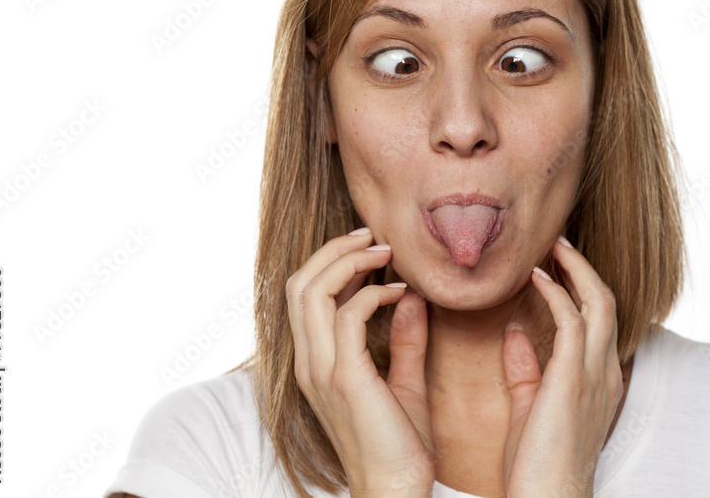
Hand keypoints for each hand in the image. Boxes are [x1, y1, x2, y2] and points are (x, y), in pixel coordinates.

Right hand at [285, 229, 434, 496]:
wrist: (396, 491)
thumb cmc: (401, 445)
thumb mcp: (404, 382)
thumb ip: (405, 340)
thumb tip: (410, 298)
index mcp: (316, 363)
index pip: (304, 295)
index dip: (332, 261)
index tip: (372, 247)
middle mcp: (309, 364)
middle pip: (299, 284)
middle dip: (334, 250)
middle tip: (373, 236)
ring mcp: (322, 371)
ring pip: (312, 292)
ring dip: (349, 262)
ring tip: (385, 252)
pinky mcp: (344, 380)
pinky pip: (346, 317)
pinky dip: (373, 294)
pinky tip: (402, 293)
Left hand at [501, 236, 623, 497]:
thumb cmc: (537, 465)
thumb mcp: (531, 409)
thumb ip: (527, 370)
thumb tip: (515, 335)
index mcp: (597, 379)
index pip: (599, 318)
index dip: (582, 286)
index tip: (555, 263)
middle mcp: (604, 371)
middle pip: (606, 301)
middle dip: (583, 267)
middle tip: (558, 241)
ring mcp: (594, 374)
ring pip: (598, 302)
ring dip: (575, 269)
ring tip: (552, 246)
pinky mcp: (573, 379)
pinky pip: (573, 321)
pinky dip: (558, 293)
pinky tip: (537, 277)